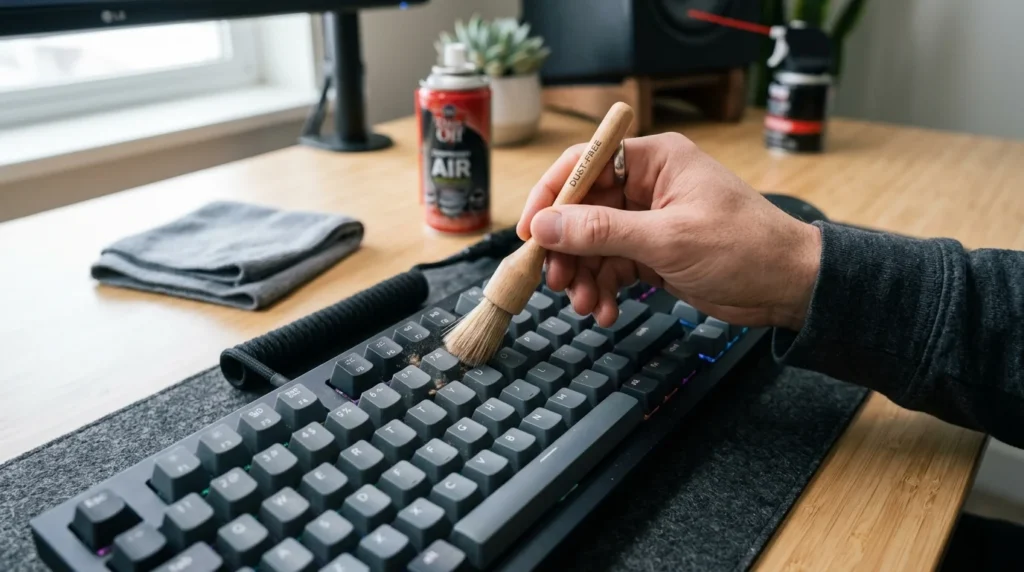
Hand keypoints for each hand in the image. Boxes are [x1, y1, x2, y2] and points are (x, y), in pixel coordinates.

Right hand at [517, 132, 821, 330]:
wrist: (789, 287)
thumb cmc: (745, 248)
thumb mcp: (667, 240)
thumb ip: (601, 232)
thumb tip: (545, 226)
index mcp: (654, 160)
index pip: (584, 164)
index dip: (551, 196)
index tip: (530, 232)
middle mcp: (647, 185)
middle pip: (582, 210)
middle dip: (567, 250)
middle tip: (556, 282)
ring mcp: (648, 220)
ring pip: (593, 244)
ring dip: (584, 277)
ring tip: (587, 306)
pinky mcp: (652, 251)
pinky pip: (611, 266)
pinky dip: (604, 289)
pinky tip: (606, 311)